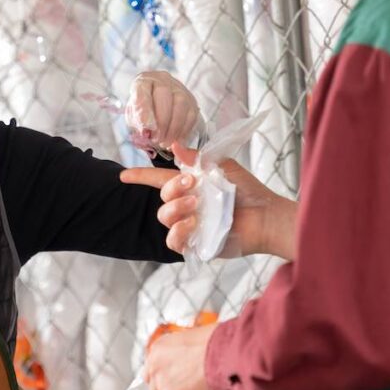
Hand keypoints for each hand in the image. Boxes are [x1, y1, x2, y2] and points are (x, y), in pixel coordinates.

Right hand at [121, 144, 297, 259]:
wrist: (266, 215)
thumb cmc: (248, 191)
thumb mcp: (223, 166)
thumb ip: (197, 157)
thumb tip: (174, 146)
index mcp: (190, 186)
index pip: (159, 180)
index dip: (140, 176)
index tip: (123, 175)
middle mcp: (186, 206)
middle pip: (162, 196)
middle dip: (173, 188)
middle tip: (193, 185)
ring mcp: (189, 225)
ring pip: (164, 217)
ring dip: (176, 208)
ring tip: (196, 204)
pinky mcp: (195, 243)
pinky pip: (173, 241)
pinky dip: (178, 231)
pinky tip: (192, 223)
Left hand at [125, 71, 202, 152]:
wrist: (158, 110)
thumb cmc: (143, 113)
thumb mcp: (134, 118)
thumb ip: (138, 123)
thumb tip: (147, 132)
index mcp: (143, 81)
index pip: (142, 89)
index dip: (144, 109)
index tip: (145, 128)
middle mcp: (162, 80)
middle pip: (164, 94)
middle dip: (161, 121)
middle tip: (157, 139)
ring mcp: (179, 88)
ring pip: (180, 103)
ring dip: (173, 127)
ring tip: (165, 143)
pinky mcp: (191, 100)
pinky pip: (191, 114)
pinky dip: (183, 131)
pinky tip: (176, 141)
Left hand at [145, 323, 217, 389]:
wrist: (228, 354)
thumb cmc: (218, 341)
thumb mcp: (194, 338)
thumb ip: (183, 352)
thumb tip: (189, 362)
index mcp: (158, 348)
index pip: (151, 370)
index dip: (164, 378)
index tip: (175, 383)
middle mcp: (155, 367)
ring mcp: (163, 386)